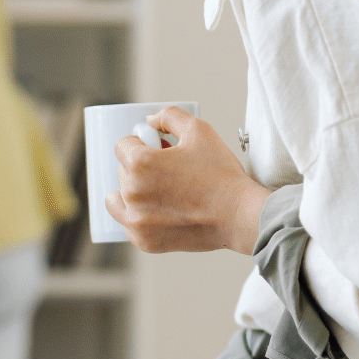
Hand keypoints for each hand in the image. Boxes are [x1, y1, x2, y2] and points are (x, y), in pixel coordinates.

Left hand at [108, 106, 270, 254]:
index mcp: (140, 164)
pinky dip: (139, 217)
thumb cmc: (221, 174)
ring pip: (119, 199)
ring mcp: (136, 220)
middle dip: (140, 168)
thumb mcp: (199, 130)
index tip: (158, 150)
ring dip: (134, 192)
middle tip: (169, 171)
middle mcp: (132, 193)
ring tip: (162, 191)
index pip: (122, 146)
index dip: (142, 143)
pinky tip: (160, 210)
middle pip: (122, 172)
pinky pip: (128, 223)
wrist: (239, 215)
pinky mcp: (144, 241)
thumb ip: (169, 116)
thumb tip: (149, 121)